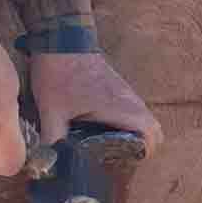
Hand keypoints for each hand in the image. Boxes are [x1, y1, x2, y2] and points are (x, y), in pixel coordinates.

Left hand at [29, 51, 164, 155]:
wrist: (60, 39)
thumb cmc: (59, 72)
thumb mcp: (51, 110)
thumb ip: (51, 138)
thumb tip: (46, 163)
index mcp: (119, 107)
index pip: (151, 134)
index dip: (144, 153)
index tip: (125, 164)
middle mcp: (129, 100)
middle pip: (155, 130)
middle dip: (144, 148)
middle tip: (120, 160)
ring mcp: (126, 92)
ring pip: (146, 119)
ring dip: (138, 135)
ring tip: (113, 149)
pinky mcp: (119, 88)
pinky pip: (136, 110)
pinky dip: (131, 123)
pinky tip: (107, 131)